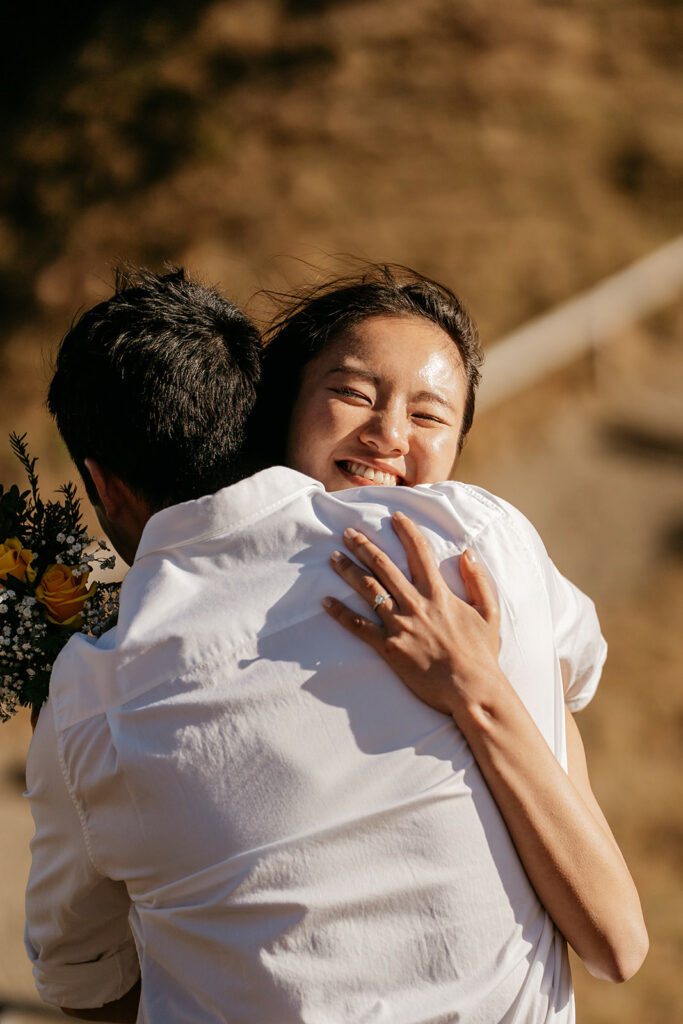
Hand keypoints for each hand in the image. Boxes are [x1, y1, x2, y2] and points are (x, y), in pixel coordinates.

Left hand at [322, 510, 501, 716]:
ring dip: (348, 570)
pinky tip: (326, 602)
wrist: (471, 690)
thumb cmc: (481, 655)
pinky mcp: (388, 648)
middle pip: (384, 567)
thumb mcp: (490, 613)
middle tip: (348, 533)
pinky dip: (341, 613)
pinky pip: (358, 627)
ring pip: (368, 590)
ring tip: (333, 557)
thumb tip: (467, 554)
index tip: (395, 517)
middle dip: (364, 546)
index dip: (407, 531)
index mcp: (439, 594)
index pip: (420, 553)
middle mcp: (416, 604)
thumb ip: (478, 581)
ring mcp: (399, 625)